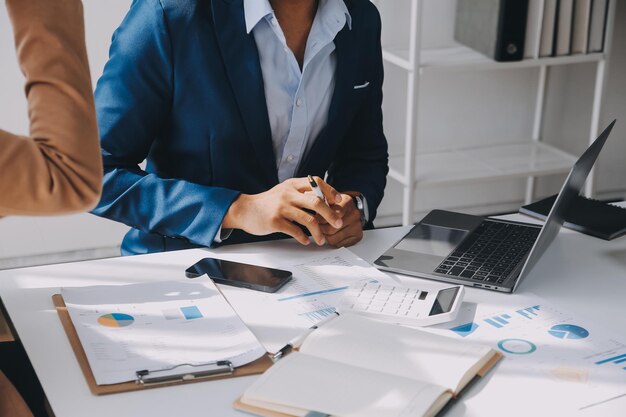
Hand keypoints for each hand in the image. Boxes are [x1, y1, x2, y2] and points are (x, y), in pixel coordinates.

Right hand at [223, 177, 342, 245]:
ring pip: (308, 219)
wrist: (245, 210)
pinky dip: (303, 237)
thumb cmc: (267, 203)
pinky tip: (306, 241)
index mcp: (292, 184)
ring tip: (321, 239)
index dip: (330, 191)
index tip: (339, 201)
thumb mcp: (284, 192)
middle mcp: (288, 194)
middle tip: (338, 223)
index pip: (316, 182)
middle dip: (330, 214)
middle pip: (316, 201)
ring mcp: (281, 207)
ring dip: (318, 232)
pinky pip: (295, 230)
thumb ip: (300, 193)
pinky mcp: (275, 221)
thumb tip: (324, 201)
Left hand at [319, 193, 362, 247]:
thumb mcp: (329, 198)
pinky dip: (332, 241)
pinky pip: (339, 244)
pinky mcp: (357, 236)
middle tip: (316, 227)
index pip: (331, 214)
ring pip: (333, 238)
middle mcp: (354, 214)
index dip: (320, 218)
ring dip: (325, 236)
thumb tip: (309, 206)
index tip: (315, 219)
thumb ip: (319, 201)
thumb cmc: (338, 204)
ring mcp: (357, 226)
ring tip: (323, 231)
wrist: (352, 209)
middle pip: (331, 229)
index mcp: (347, 202)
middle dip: (320, 229)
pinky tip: (331, 235)